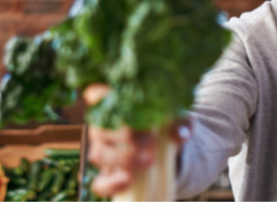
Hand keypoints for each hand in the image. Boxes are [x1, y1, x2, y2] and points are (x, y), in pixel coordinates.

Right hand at [83, 83, 190, 197]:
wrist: (170, 150)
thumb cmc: (168, 124)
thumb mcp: (178, 118)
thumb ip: (181, 122)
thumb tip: (179, 134)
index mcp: (114, 105)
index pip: (95, 94)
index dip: (103, 96)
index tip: (127, 102)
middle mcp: (102, 126)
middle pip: (100, 128)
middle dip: (126, 135)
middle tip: (152, 141)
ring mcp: (102, 151)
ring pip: (99, 154)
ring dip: (124, 158)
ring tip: (150, 161)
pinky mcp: (107, 176)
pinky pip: (99, 183)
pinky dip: (112, 183)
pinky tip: (129, 180)